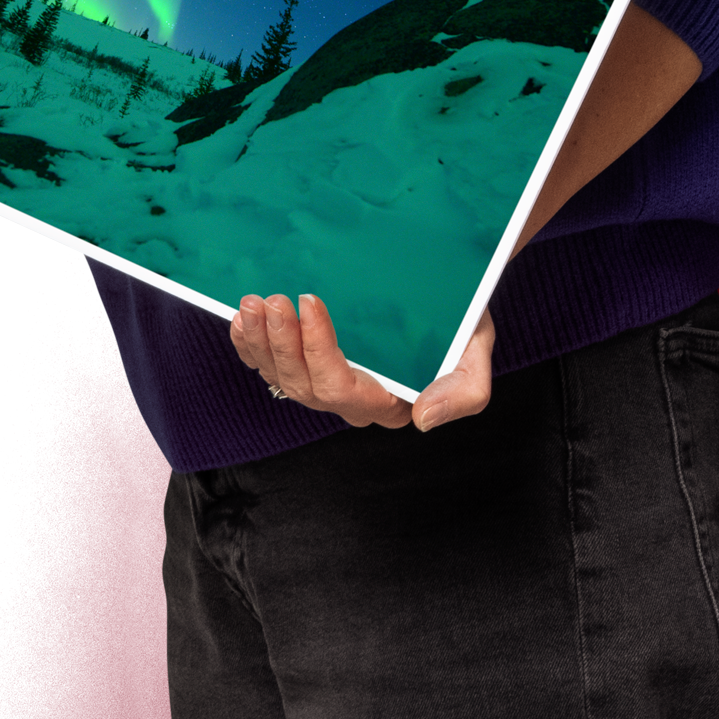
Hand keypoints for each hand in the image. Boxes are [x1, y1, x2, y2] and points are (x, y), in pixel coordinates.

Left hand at [230, 292, 496, 430]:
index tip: (310, 301)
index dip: (316, 348)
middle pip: (302, 384)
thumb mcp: (476, 351)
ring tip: (253, 303)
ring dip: (261, 342)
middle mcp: (350, 402)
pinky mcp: (309, 369)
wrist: (448, 301)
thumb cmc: (462, 323)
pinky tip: (242, 322)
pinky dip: (250, 347)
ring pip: (280, 378)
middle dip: (281, 342)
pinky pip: (269, 369)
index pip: (339, 387)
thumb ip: (464, 392)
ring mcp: (326, 386)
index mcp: (385, 403)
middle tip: (273, 299)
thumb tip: (423, 420)